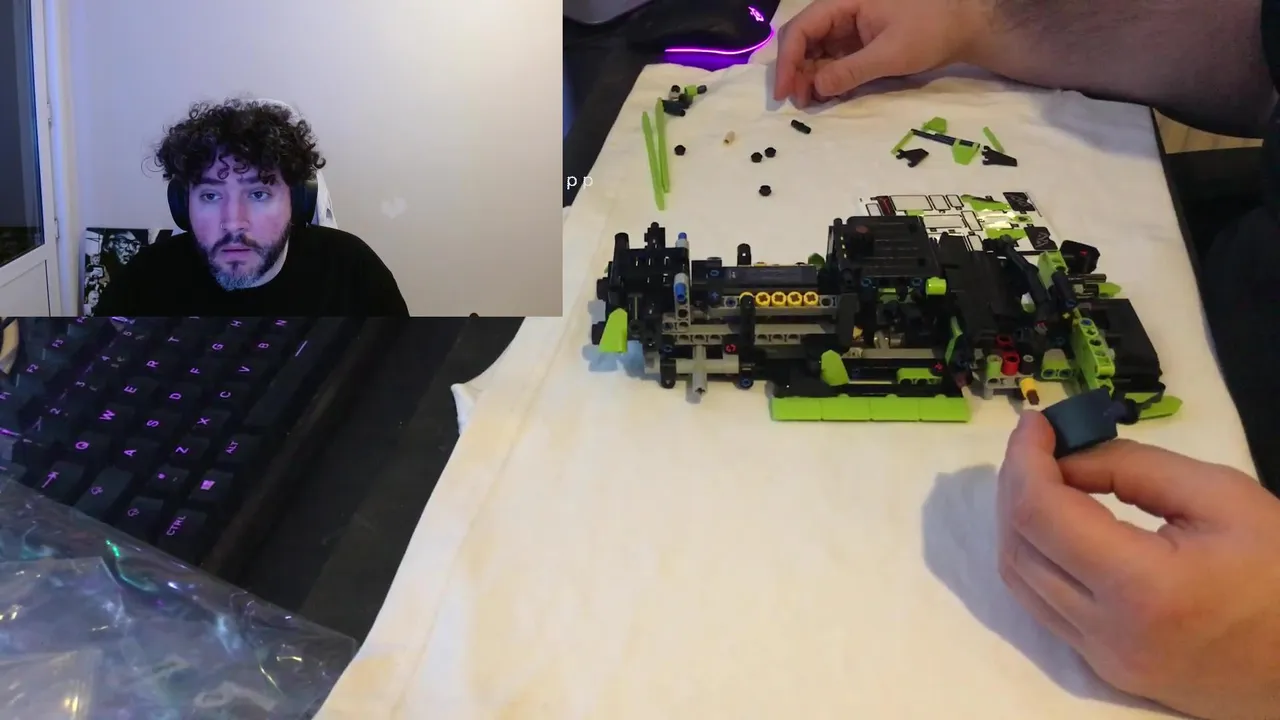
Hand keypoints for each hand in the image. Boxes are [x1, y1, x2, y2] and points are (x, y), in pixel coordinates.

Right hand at [772, 0, 992, 106]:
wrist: (962, 27)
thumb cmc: (929, 31)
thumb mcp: (890, 54)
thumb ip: (850, 70)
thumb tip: (816, 87)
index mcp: (845, 2)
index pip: (802, 28)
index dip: (788, 60)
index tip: (785, 91)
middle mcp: (841, 11)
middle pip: (802, 39)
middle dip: (796, 71)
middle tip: (798, 102)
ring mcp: (848, 27)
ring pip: (814, 51)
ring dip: (808, 77)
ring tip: (811, 103)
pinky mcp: (857, 41)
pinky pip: (831, 59)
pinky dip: (826, 78)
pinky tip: (827, 96)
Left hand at [998, 411, 1279, 719]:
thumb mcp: (1222, 496)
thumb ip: (1133, 468)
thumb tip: (1064, 455)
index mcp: (1144, 587)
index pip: (1040, 514)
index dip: (1025, 460)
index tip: (1036, 422)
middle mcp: (1109, 632)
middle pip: (1019, 546)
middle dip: (1016, 484)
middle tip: (1038, 445)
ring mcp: (1103, 659)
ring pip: (1020, 581)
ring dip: (1018, 522)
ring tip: (1044, 477)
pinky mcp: (1106, 669)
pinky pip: (1044, 607)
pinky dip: (1037, 558)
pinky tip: (1058, 524)